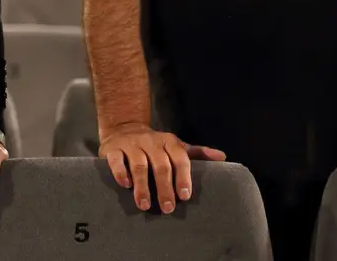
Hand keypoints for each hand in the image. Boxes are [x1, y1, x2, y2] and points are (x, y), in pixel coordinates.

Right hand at [98, 123, 225, 213]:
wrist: (123, 128)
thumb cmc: (154, 145)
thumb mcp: (176, 146)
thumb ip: (197, 153)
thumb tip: (223, 157)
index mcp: (168, 141)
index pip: (179, 158)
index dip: (183, 177)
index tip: (185, 196)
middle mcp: (150, 141)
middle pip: (160, 165)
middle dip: (164, 187)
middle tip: (167, 208)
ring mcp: (131, 144)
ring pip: (139, 164)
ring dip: (143, 186)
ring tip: (145, 205)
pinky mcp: (113, 149)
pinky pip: (116, 160)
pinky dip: (121, 173)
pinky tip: (126, 186)